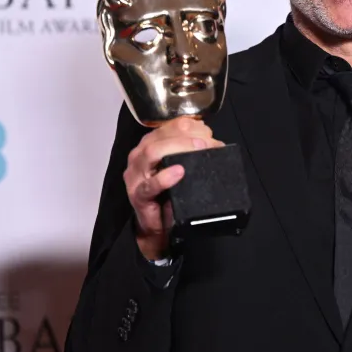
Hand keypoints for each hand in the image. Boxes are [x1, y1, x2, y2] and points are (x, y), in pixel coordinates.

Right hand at [124, 116, 223, 259]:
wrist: (157, 225)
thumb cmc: (169, 193)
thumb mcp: (182, 168)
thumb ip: (193, 153)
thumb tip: (215, 144)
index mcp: (151, 143)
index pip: (171, 125)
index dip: (193, 126)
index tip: (209, 134)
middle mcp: (140, 154)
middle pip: (162, 136)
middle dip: (188, 136)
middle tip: (208, 144)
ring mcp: (136, 175)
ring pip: (152, 152)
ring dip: (178, 148)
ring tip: (198, 151)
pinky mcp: (138, 195)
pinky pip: (149, 185)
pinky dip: (164, 177)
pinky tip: (179, 172)